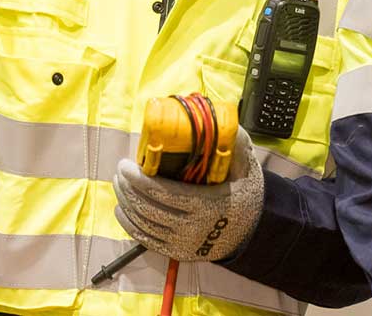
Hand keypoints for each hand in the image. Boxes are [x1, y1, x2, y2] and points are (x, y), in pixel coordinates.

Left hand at [112, 126, 264, 261]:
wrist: (252, 230)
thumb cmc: (244, 192)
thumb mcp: (245, 166)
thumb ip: (233, 141)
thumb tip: (216, 117)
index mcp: (207, 205)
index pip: (162, 193)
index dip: (138, 180)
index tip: (125, 164)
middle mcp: (193, 228)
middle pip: (148, 208)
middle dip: (127, 188)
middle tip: (120, 169)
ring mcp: (184, 244)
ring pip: (143, 224)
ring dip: (125, 203)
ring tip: (119, 184)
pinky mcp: (178, 253)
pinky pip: (146, 240)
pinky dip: (129, 224)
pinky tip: (122, 209)